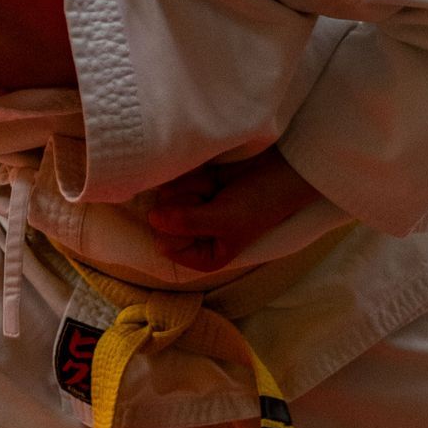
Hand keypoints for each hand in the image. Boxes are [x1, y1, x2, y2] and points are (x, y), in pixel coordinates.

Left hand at [137, 149, 322, 275]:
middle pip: (162, 221)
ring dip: (191, 188)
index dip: (180, 228)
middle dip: (187, 205)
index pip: (167, 246)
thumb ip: (187, 223)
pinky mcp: (190, 187)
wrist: (276, 170)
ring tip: (216, 188)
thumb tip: (151, 218)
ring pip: (166, 199)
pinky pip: (173, 181)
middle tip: (214, 200)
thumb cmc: (257, 203)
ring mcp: (189, 210)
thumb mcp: (225, 220)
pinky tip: (210, 178)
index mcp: (204, 257)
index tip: (205, 216)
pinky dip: (191, 177)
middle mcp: (193, 237)